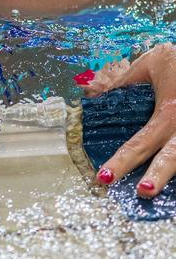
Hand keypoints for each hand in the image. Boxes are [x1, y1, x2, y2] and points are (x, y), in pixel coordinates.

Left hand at [81, 43, 175, 197]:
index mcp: (169, 110)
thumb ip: (120, 84)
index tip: (104, 176)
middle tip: (139, 193)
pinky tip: (170, 184)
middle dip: (156, 177)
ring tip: (155, 192)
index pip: (141, 141)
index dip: (122, 160)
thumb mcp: (149, 65)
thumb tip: (90, 95)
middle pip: (171, 157)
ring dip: (171, 176)